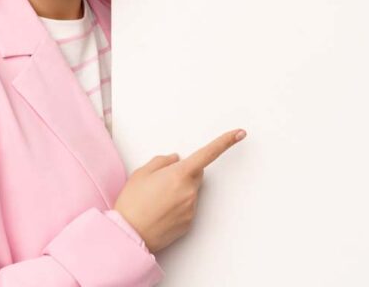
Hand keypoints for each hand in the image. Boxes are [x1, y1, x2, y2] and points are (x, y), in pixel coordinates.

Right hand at [113, 128, 246, 252]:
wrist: (129, 235)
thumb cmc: (132, 204)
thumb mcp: (142, 173)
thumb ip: (163, 161)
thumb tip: (176, 160)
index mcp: (179, 174)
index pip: (208, 153)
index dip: (225, 141)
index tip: (239, 133)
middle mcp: (189, 191)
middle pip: (196, 174)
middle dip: (183, 174)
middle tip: (160, 183)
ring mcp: (191, 208)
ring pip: (190, 192)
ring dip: (179, 192)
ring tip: (156, 201)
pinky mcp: (189, 223)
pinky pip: (187, 208)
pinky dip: (177, 207)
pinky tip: (160, 212)